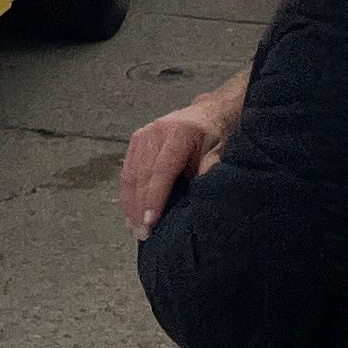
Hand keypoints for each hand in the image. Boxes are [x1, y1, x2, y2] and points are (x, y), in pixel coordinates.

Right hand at [120, 80, 239, 235]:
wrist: (208, 113)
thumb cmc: (216, 136)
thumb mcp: (220, 153)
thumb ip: (209, 172)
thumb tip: (201, 199)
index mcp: (179, 133)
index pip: (162, 170)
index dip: (155, 198)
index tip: (150, 223)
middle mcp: (156, 131)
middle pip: (142, 174)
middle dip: (139, 207)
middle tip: (141, 234)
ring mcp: (144, 133)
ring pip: (131, 173)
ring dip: (130, 203)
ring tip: (133, 228)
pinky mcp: (137, 139)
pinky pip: (127, 169)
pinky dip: (127, 192)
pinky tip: (129, 211)